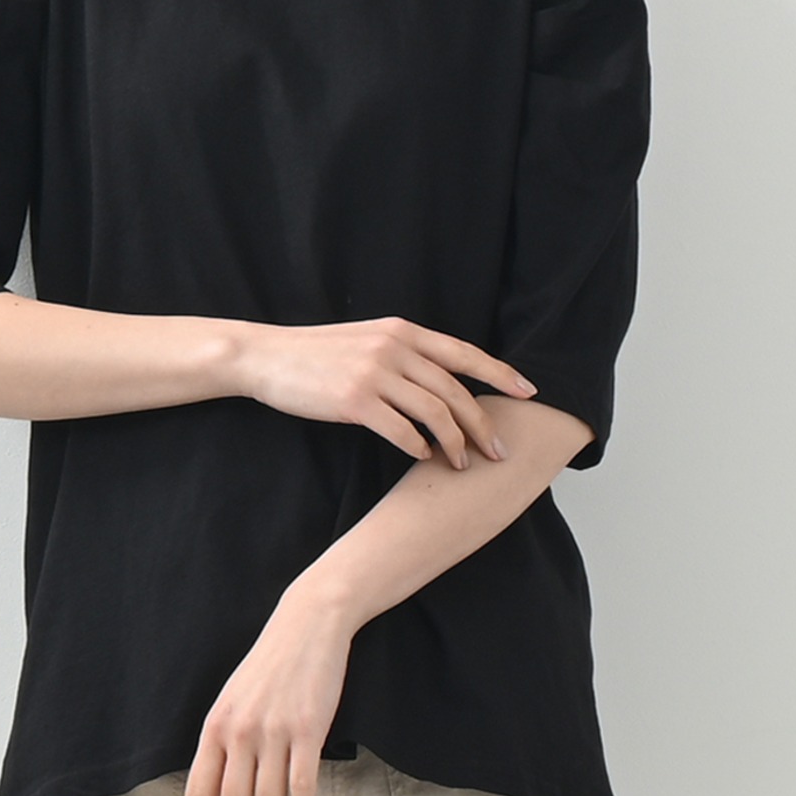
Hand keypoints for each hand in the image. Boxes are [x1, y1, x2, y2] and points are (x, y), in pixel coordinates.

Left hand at [182, 585, 354, 795]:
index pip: (199, 790)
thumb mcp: (235, 699)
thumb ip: (224, 743)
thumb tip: (218, 795)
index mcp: (216, 725)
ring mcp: (275, 730)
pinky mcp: (309, 727)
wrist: (308, 622)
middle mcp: (241, 730)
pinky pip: (303, 782)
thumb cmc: (271, 663)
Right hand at [232, 315, 537, 469]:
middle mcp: (394, 347)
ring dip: (454, 442)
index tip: (527, 392)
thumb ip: (404, 354)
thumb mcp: (367, 340)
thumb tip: (441, 382)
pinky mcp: (354, 400)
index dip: (500, 373)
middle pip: (455, 389)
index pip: (463, 353)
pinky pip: (401, 430)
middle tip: (498, 451)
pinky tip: (423, 457)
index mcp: (402, 331)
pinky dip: (418, 447)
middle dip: (483, 424)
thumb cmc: (317, 354)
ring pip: (434, 412)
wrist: (267, 357)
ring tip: (461, 464)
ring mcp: (375, 373)